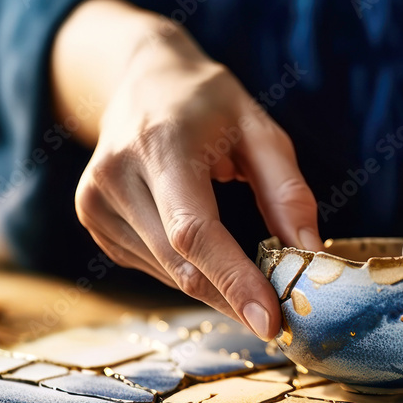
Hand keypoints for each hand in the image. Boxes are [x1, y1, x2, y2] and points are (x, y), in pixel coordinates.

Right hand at [60, 0, 320, 339]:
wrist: (141, 80)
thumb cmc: (209, 104)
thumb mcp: (260, 129)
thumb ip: (287, 193)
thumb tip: (308, 256)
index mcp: (160, 144)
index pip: (193, 231)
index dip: (233, 281)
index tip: (270, 322)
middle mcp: (116, 175)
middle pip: (181, 264)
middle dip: (234, 296)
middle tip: (279, 314)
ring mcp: (96, 202)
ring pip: (168, 275)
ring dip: (215, 287)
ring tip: (246, 269)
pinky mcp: (94, 222)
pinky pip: (153, 268)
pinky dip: (189, 271)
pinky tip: (202, 246)